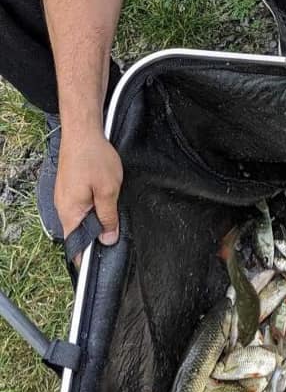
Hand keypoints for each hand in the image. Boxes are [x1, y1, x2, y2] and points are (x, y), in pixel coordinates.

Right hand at [55, 129, 122, 246]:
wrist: (82, 131)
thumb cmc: (95, 158)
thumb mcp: (108, 191)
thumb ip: (108, 217)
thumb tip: (108, 240)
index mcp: (70, 212)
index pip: (75, 245)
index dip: (88, 256)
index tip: (104, 260)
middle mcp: (63, 208)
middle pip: (79, 234)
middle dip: (96, 239)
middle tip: (116, 238)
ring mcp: (65, 199)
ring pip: (81, 222)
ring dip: (96, 224)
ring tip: (113, 223)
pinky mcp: (70, 191)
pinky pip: (81, 210)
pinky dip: (93, 213)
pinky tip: (106, 208)